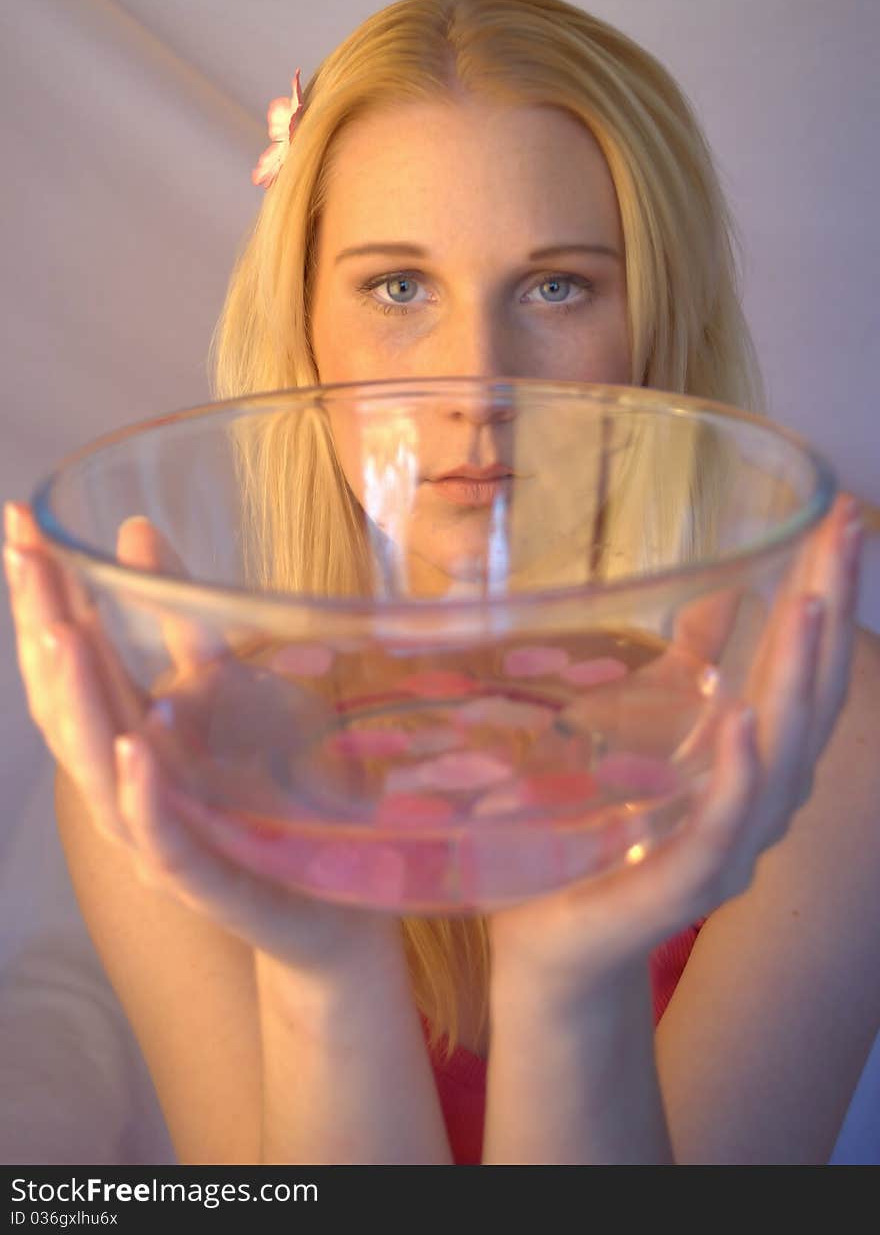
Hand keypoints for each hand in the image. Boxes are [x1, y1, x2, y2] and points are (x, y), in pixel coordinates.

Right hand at [3, 501, 401, 978]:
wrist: (330, 906)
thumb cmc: (270, 802)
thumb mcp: (229, 695)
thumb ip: (184, 626)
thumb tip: (134, 530)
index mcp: (130, 739)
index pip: (69, 664)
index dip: (41, 596)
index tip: (21, 522)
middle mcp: (129, 787)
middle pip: (67, 708)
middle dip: (43, 630)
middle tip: (26, 555)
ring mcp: (160, 837)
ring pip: (99, 770)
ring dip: (79, 701)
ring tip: (60, 632)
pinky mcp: (206, 879)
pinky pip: (164, 838)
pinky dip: (145, 793)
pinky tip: (136, 744)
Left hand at [487, 492, 864, 998]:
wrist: (552, 942)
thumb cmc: (600, 834)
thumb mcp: (643, 731)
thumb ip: (684, 670)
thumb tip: (716, 591)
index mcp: (752, 765)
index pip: (803, 669)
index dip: (827, 595)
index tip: (841, 519)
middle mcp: (758, 805)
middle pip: (810, 700)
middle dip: (830, 613)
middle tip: (847, 530)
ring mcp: (729, 848)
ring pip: (784, 758)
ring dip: (799, 679)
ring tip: (811, 604)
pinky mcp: (683, 887)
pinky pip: (724, 829)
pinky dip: (740, 776)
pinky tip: (745, 721)